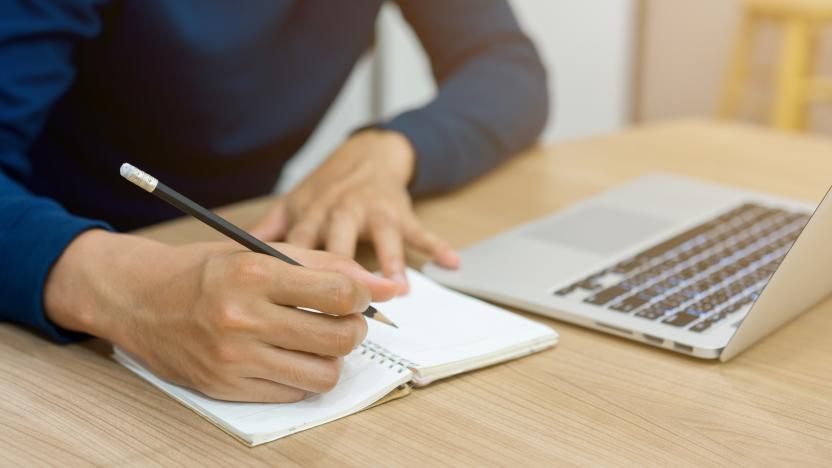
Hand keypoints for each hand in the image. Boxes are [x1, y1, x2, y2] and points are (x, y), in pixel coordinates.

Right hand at [44, 230, 397, 402]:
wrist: (137, 299)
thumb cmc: (203, 271)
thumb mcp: (260, 252)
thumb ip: (325, 265)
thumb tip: (384, 285)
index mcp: (253, 274)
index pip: (339, 293)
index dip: (361, 295)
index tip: (355, 295)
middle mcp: (243, 318)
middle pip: (339, 338)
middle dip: (354, 329)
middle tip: (341, 320)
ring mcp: (233, 358)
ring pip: (323, 374)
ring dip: (331, 358)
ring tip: (316, 341)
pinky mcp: (226, 387)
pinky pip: (292, 393)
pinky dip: (301, 376)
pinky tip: (286, 356)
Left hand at [250, 129, 459, 293]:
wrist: (367, 154)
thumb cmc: (327, 188)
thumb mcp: (293, 204)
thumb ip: (268, 232)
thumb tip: (230, 258)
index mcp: (311, 215)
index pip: (299, 247)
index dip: (293, 275)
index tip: (285, 304)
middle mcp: (341, 212)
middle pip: (340, 244)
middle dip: (342, 273)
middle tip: (343, 308)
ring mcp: (374, 212)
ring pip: (382, 238)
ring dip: (391, 262)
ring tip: (399, 289)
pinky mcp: (401, 211)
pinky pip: (420, 230)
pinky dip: (437, 246)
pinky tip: (452, 262)